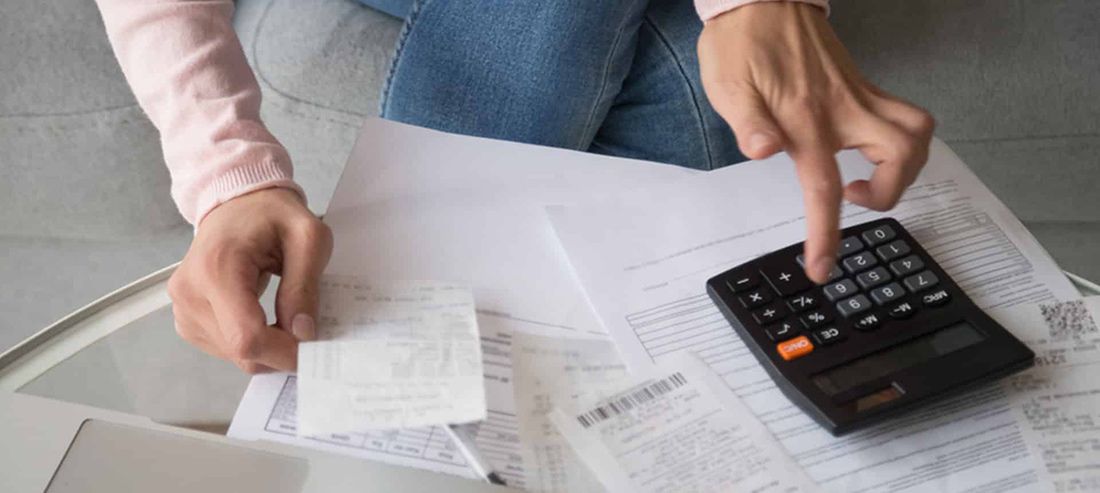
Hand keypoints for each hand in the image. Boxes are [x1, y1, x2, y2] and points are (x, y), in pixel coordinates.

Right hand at [168, 188, 332, 372]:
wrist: (238, 204)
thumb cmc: (272, 214)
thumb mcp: (308, 237)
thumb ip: (305, 286)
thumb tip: (303, 333)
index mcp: (216, 268)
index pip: (247, 336)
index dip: (284, 352)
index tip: (313, 345)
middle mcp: (190, 293)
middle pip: (241, 351)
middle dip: (280, 350)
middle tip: (306, 328)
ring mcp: (182, 308)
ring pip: (235, 355)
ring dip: (268, 347)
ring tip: (283, 313)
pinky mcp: (185, 319)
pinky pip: (224, 349)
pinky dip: (251, 342)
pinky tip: (263, 316)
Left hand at [698, 2, 933, 283]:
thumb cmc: (740, 44)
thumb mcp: (728, 87)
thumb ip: (747, 124)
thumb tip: (761, 151)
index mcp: (806, 119)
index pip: (824, 188)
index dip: (825, 234)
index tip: (822, 267)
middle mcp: (843, 108)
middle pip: (903, 155)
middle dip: (890, 192)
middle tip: (854, 200)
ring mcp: (859, 94)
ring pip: (917, 132)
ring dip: (906, 166)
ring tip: (868, 178)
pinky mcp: (863, 85)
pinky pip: (903, 114)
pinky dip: (900, 140)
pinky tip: (865, 147)